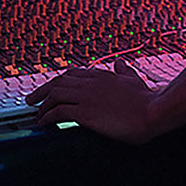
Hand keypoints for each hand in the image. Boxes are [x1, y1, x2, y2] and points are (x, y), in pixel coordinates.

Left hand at [26, 59, 157, 143]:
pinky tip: (43, 123)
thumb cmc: (147, 100)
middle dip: (42, 91)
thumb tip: (120, 62)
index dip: (57, 81)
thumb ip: (124, 71)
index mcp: (101, 74)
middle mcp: (90, 83)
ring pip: (55, 95)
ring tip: (37, 115)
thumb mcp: (134, 80)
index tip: (49, 88)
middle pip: (58, 83)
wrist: (153, 112)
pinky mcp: (85, 113)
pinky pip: (58, 112)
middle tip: (31, 100)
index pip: (71, 74)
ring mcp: (86, 97)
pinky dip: (46, 117)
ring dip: (42, 105)